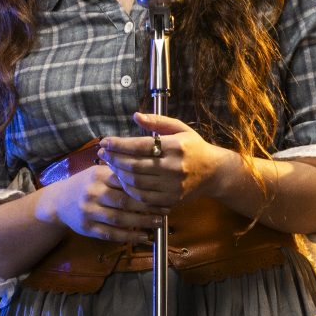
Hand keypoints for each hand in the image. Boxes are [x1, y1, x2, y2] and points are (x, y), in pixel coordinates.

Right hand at [43, 155, 163, 243]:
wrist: (58, 202)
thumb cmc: (85, 185)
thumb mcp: (97, 172)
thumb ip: (117, 172)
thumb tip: (147, 170)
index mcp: (98, 176)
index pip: (125, 181)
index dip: (145, 187)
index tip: (162, 191)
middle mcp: (92, 193)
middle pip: (124, 201)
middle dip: (147, 206)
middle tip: (166, 210)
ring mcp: (89, 211)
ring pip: (119, 218)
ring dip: (141, 222)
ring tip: (158, 223)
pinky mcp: (87, 228)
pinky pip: (110, 234)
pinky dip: (128, 236)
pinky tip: (143, 236)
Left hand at [99, 112, 226, 210]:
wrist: (214, 173)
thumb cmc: (193, 147)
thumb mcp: (180, 128)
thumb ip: (157, 121)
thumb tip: (135, 116)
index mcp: (176, 146)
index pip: (140, 146)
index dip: (118, 144)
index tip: (104, 141)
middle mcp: (174, 167)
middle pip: (134, 165)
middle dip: (114, 159)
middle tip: (102, 153)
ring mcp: (173, 186)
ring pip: (136, 182)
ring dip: (118, 174)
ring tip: (110, 165)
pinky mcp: (171, 200)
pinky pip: (143, 197)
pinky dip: (129, 189)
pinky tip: (122, 180)